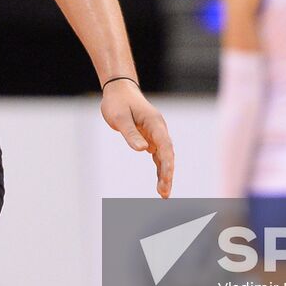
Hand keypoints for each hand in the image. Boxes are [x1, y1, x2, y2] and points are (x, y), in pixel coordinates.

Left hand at [100, 79, 174, 197]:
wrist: (119, 90)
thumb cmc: (118, 102)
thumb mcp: (120, 117)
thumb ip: (131, 134)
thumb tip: (143, 150)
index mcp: (154, 123)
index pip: (165, 146)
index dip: (167, 164)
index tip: (167, 180)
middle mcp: (159, 129)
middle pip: (168, 155)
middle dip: (168, 174)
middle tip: (165, 194)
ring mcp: (156, 134)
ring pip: (164, 157)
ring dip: (165, 174)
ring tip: (163, 193)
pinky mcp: (150, 137)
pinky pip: (158, 155)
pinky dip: (160, 168)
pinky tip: (160, 181)